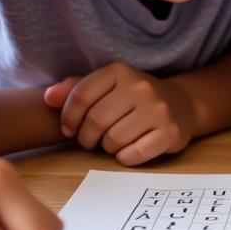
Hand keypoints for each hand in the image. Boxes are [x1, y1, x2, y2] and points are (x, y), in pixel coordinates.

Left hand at [43, 62, 196, 165]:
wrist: (181, 104)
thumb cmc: (134, 99)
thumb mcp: (107, 86)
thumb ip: (75, 90)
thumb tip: (48, 98)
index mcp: (120, 72)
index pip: (80, 96)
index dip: (68, 118)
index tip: (69, 129)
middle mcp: (142, 87)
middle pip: (96, 121)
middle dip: (87, 137)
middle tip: (91, 140)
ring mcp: (158, 110)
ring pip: (114, 139)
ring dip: (108, 147)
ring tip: (113, 142)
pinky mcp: (170, 133)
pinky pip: (134, 154)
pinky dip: (126, 157)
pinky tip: (129, 149)